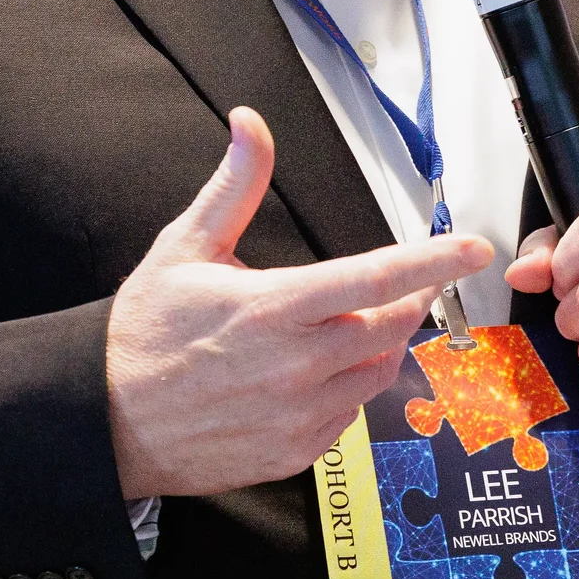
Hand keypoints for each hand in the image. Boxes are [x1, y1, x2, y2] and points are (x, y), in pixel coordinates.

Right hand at [106, 108, 493, 500]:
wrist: (105, 421)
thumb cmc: (144, 332)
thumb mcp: (184, 247)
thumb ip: (234, 186)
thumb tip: (251, 124)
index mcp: (274, 308)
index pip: (375, 277)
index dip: (432, 260)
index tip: (473, 247)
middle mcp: (295, 366)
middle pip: (390, 328)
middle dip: (409, 301)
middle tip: (404, 285)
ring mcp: (297, 417)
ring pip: (375, 375)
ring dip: (377, 346)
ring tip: (347, 325)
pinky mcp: (294, 454)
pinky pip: (346, 417)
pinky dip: (346, 390)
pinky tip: (311, 374)